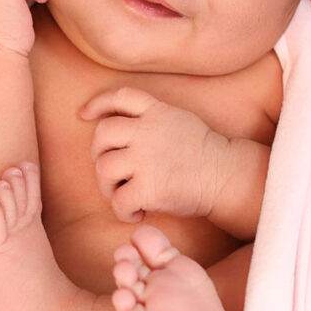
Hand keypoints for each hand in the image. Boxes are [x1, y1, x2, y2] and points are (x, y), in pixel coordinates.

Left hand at [80, 87, 233, 223]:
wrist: (226, 177)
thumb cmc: (204, 154)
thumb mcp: (179, 120)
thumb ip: (153, 117)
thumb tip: (119, 125)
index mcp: (157, 112)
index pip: (121, 97)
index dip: (98, 104)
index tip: (84, 115)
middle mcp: (148, 131)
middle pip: (102, 135)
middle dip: (98, 154)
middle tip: (111, 173)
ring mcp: (147, 159)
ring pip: (104, 168)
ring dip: (107, 186)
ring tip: (124, 195)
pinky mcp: (150, 188)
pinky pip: (118, 200)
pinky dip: (122, 211)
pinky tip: (136, 213)